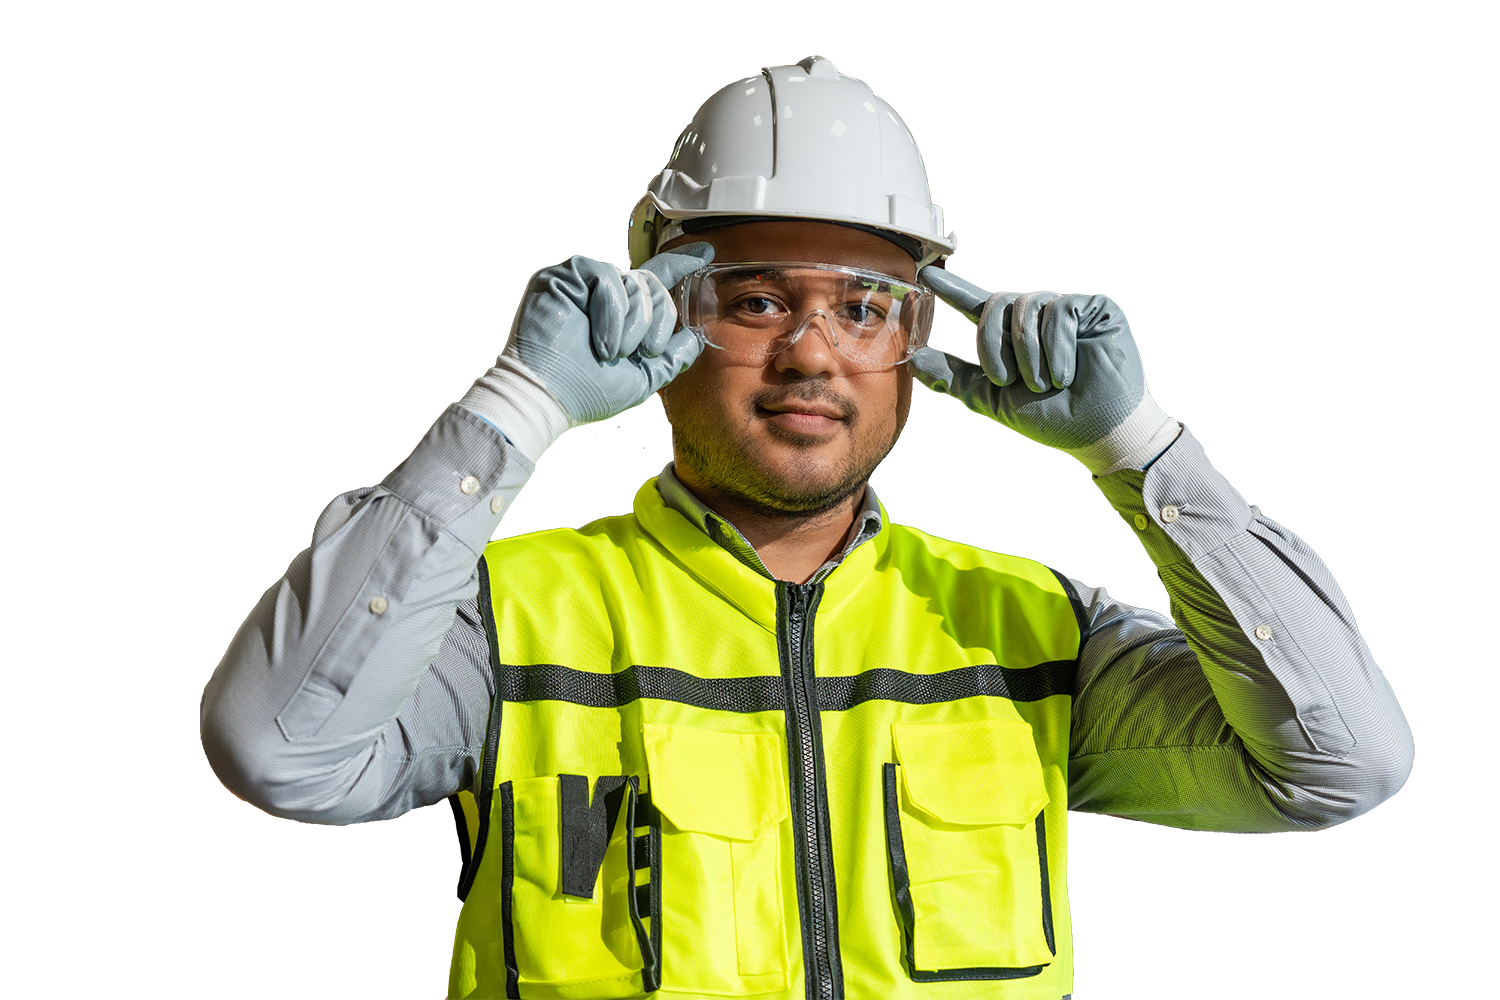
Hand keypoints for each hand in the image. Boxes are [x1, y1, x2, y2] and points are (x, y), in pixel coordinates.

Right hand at [458, 243, 714, 460]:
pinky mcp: (564, 276)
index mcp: (623, 314)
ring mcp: (584, 283)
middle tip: (635, 353)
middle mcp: (606, 295)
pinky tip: (601, 340)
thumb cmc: (586, 392)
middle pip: (654, 286)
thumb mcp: (641, 377)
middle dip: (654, 323)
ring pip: (635, 282)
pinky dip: (611, 313)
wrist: (548, 397)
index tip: (705, 253)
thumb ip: (670, 357)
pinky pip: (607, 278)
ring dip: (630, 326)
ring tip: (610, 352)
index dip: (682, 264)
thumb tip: (695, 338)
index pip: (657, 280)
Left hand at [908, 267, 1177, 475]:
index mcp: (1011, 337)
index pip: (977, 304)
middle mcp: (1035, 318)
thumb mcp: (993, 398)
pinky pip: (1059, 312)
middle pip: (996, 305)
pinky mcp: (1092, 309)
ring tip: (1047, 384)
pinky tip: (1067, 373)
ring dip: (1030, 355)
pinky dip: (1057, 348)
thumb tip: (913, 360)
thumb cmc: (1050, 418)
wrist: (1096, 430)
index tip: (926, 274)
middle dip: (995, 346)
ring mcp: (1064, 310)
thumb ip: (955, 377)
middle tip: (1011, 381)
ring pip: (1026, 308)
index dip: (952, 288)